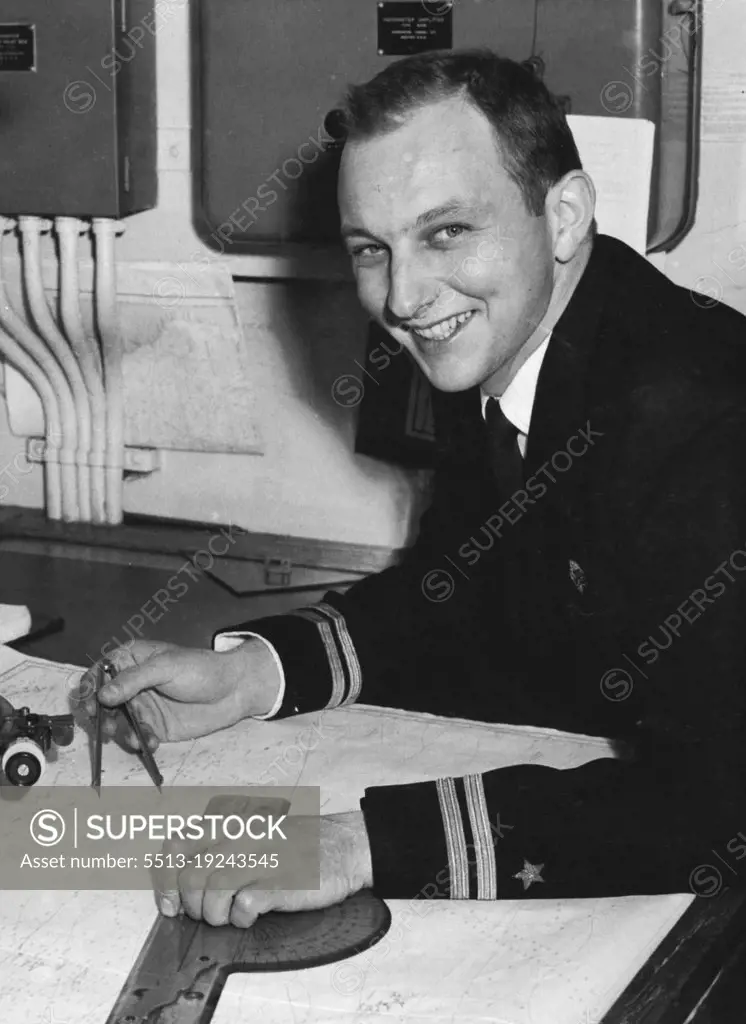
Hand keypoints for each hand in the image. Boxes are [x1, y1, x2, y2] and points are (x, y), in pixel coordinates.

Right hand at [81, 639, 280, 751]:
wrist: (234, 691)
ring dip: (122, 733)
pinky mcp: (154, 725)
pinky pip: (138, 736)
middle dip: (101, 717)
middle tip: (106, 728)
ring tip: (136, 738)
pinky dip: (141, 741)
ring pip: (118, 722)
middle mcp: (132, 684)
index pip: (99, 672)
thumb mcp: (167, 667)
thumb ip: (134, 680)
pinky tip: (151, 742)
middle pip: (102, 702)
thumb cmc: (203, 668)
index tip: (88, 704)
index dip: (88, 688)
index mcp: (131, 660)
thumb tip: (104, 693)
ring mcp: (142, 706)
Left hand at [153, 807, 373, 926]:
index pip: (176, 846)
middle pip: (189, 878)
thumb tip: (183, 880)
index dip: (164, 879)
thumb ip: (221, 846)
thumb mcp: (254, 831)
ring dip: (214, 915)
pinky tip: (252, 915)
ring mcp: (259, 860)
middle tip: (205, 914)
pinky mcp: (278, 884)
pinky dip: (241, 919)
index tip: (170, 902)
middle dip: (190, 906)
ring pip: (210, 894)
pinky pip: (242, 907)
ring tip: (231, 915)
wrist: (343, 845)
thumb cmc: (297, 844)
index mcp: (231, 826)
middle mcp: (239, 840)